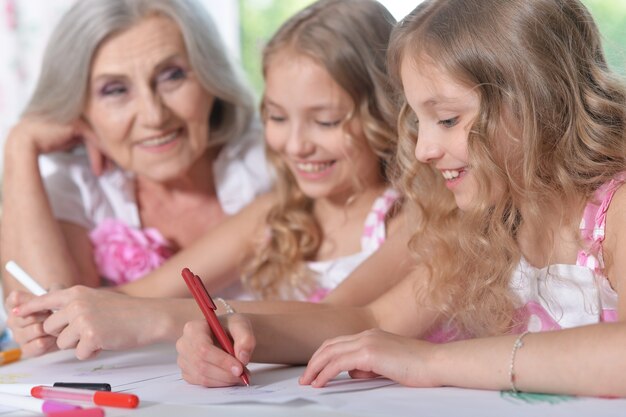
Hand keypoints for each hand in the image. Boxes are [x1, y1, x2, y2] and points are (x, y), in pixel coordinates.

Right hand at [5, 291, 56, 356]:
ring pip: (35, 330)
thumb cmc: (59, 306)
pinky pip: (38, 345)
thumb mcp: (58, 294)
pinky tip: (54, 337)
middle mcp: (13, 320)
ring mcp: (18, 336)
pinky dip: (50, 341)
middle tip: (53, 315)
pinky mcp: (27, 349)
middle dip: (45, 315)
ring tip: (56, 326)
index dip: (32, 301)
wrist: (66, 325)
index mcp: (15, 304)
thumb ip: (52, 292)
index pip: (15, 299)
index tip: (43, 303)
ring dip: (49, 328)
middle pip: (26, 316)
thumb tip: (49, 294)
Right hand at [7, 117, 108, 175]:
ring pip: (98, 136)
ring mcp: (78, 115)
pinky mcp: (76, 123)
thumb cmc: (46, 141)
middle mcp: (80, 111)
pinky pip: (93, 139)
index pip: (97, 129)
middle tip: (112, 169)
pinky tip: (99, 166)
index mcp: (79, 112)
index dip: (103, 147)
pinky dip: (98, 153)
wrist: (25, 142)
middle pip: (100, 132)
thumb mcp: (69, 138)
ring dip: (104, 156)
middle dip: (107, 152)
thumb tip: (100, 145)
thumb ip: (83, 137)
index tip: (109, 163)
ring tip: (106, 171)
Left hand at [14, 286, 163, 358]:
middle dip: (65, 334)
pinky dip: (91, 352)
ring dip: (79, 344)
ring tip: (99, 335)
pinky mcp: (91, 336)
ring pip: (64, 343)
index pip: (45, 299)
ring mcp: (83, 319)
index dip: (29, 307)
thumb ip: (76, 305)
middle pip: (51, 327)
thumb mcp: (98, 300)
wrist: (149, 317)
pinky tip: (106, 341)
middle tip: (86, 331)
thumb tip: (56, 318)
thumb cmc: (127, 311)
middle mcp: (77, 304)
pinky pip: (79, 353)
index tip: (17, 312)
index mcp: (78, 293)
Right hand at [176, 315, 253, 386]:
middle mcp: (184, 344)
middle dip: (225, 373)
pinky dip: (220, 383)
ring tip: (241, 375)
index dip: (221, 360)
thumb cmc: (232, 328)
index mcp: (193, 328)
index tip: (239, 368)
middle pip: (202, 364)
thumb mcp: (242, 325)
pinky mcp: (188, 373)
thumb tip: (242, 357)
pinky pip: (203, 383)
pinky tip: (230, 377)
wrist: (229, 335)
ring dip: (224, 380)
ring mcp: (184, 360)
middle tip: (243, 374)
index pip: (203, 348)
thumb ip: (245, 338)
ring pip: (203, 377)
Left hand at [299, 328, 438, 387]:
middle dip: (314, 362)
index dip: (323, 356)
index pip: (339, 343)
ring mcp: (367, 341)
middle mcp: (366, 334)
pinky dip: (325, 373)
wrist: (437, 362)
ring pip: (330, 353)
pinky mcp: (369, 353)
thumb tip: (356, 372)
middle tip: (305, 378)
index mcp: (371, 335)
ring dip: (315, 368)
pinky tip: (319, 383)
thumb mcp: (389, 364)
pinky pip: (338, 363)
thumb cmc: (419, 367)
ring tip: (307, 382)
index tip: (315, 371)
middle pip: (330, 345)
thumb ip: (371, 365)